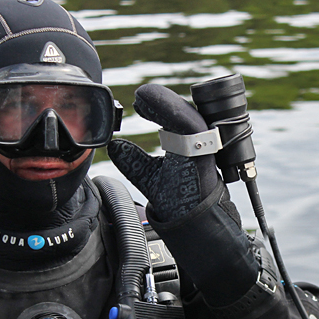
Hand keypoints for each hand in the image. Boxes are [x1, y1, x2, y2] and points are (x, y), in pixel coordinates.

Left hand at [107, 84, 217, 222]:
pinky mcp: (203, 152)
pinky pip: (191, 125)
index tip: (138, 103)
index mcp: (187, 144)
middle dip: (159, 101)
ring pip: (187, 114)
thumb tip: (114, 146)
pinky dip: (172, 111)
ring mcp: (203, 146)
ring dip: (164, 102)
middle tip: (139, 99)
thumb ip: (133, 160)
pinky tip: (155, 105)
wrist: (192, 222)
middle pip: (182, 112)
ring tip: (144, 96)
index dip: (156, 106)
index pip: (174, 118)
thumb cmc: (180, 201)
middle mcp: (198, 142)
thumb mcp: (148, 176)